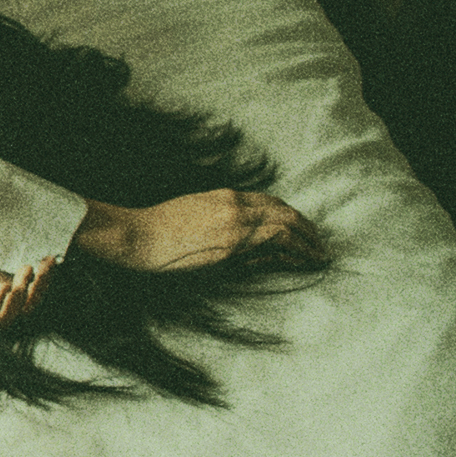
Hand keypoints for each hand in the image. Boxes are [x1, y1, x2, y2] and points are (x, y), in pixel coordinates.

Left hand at [0, 240, 53, 330]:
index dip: (37, 283)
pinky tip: (5, 288)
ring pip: (0, 322)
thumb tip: (12, 269)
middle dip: (37, 292)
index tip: (51, 259)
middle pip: (15, 314)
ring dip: (20, 302)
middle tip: (45, 268)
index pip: (16, 299)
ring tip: (26, 279)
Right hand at [75, 189, 323, 271]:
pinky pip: (275, 242)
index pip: (269, 202)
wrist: (135, 236)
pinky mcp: (231, 245)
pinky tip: (306, 260)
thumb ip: (221, 223)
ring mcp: (234, 223)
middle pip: (284, 211)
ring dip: (308, 240)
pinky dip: (296, 249)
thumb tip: (246, 240)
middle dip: (307, 228)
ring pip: (287, 224)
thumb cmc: (155, 230)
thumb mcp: (192, 217)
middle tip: (319, 245)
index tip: (301, 230)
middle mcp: (233, 205)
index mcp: (223, 196)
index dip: (291, 216)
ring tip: (319, 255)